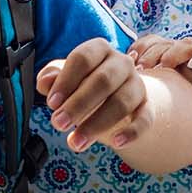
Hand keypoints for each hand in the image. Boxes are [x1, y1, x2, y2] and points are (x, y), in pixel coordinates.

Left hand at [36, 37, 153, 152]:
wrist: (116, 94)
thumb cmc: (84, 83)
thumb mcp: (66, 78)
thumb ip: (52, 77)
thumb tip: (44, 82)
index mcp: (99, 49)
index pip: (83, 59)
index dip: (66, 81)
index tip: (52, 104)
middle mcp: (121, 63)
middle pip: (103, 81)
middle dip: (78, 104)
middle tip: (58, 124)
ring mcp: (137, 84)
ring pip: (122, 102)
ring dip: (97, 124)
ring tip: (76, 143)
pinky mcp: (147, 106)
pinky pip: (145, 118)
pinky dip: (132, 131)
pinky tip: (116, 143)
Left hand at [129, 34, 191, 123]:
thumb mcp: (185, 108)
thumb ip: (165, 111)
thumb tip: (135, 134)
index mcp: (174, 62)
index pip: (150, 47)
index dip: (138, 53)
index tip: (127, 69)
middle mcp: (187, 54)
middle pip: (163, 43)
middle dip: (150, 53)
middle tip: (141, 68)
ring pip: (185, 42)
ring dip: (172, 51)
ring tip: (163, 65)